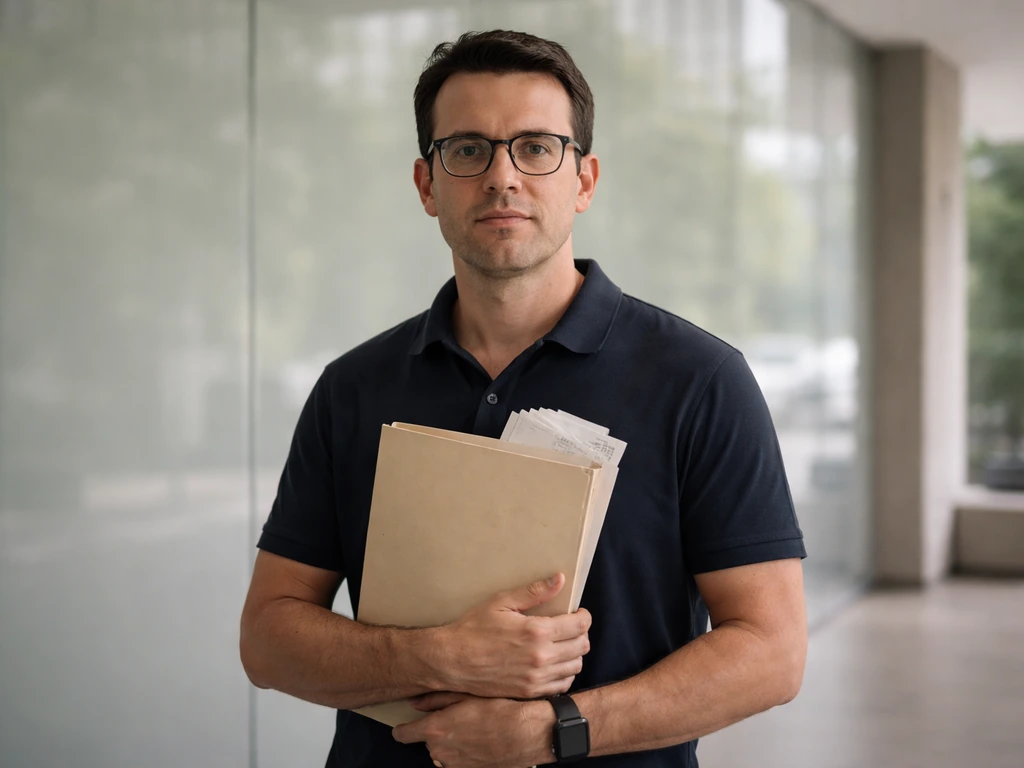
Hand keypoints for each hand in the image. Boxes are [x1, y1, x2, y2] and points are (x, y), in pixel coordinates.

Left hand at [394, 696, 555, 767]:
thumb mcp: (466, 695)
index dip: (404, 728)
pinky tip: (481, 739)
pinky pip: (459, 761)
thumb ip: (435, 700)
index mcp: (435, 730)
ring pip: (443, 753)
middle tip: (456, 716)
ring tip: (472, 727)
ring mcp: (456, 765)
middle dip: (437, 731)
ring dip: (451, 743)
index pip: (402, 734)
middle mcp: (441, 751)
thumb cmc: (500, 709)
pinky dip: (465, 752)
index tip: (407, 724)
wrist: (528, 733)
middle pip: (427, 742)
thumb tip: (415, 702)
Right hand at [436, 573, 590, 699]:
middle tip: (571, 627)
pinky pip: (562, 686)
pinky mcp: (529, 692)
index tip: (579, 613)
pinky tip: (554, 663)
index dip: (584, 616)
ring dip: (575, 654)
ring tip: (563, 644)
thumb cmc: (473, 629)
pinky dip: (564, 674)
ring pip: (575, 667)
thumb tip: (559, 579)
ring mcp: (536, 678)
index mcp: (537, 632)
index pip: (579, 625)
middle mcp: (541, 657)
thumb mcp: (501, 602)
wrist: (452, 661)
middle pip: (582, 646)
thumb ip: (533, 592)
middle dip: (581, 633)